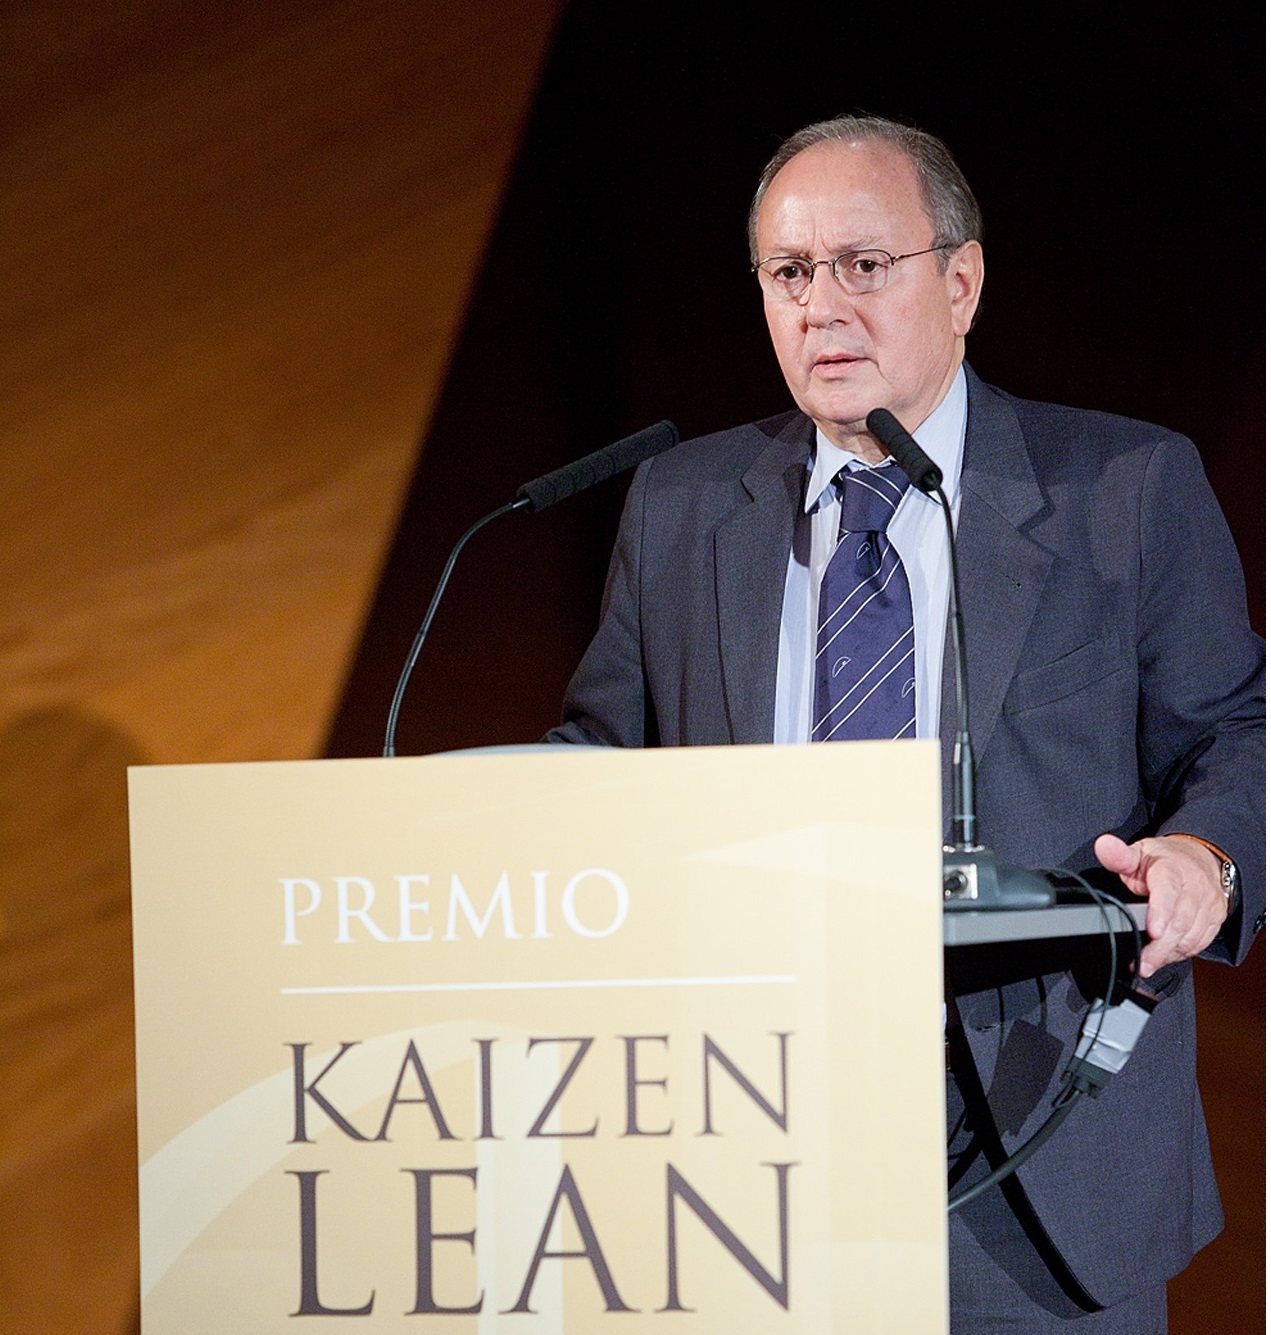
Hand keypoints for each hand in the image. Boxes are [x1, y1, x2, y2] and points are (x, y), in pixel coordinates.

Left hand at [1093, 833, 1227, 977]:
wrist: (1199, 858)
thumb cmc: (1164, 859)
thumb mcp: (1138, 853)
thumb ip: (1119, 856)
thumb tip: (1103, 846)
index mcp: (1172, 869)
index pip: (1168, 891)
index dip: (1161, 912)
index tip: (1153, 931)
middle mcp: (1196, 887)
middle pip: (1180, 922)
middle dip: (1160, 947)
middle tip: (1142, 964)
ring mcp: (1209, 904)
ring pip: (1192, 937)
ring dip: (1168, 954)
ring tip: (1147, 962)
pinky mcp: (1216, 919)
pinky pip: (1199, 943)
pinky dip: (1180, 953)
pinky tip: (1164, 955)